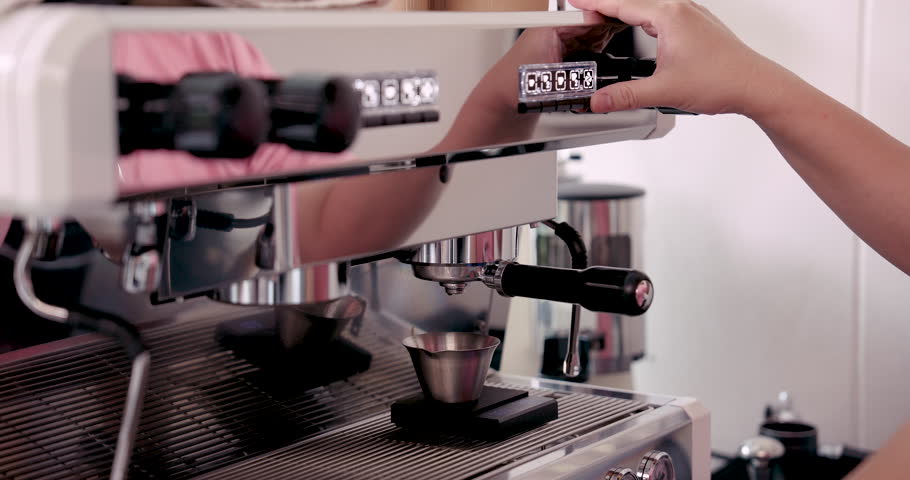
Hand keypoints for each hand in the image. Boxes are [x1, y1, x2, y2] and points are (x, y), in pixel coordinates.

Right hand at [569, 0, 784, 115]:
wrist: (754, 85)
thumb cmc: (721, 80)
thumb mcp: (663, 91)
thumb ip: (625, 96)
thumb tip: (599, 100)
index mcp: (668, 16)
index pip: (621, 5)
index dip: (594, 4)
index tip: (575, 2)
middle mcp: (681, 9)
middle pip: (633, 3)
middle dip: (607, 7)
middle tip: (584, 13)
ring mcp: (691, 15)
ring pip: (649, 8)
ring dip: (627, 13)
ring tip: (606, 21)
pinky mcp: (698, 25)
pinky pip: (664, 15)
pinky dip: (645, 19)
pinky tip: (641, 31)